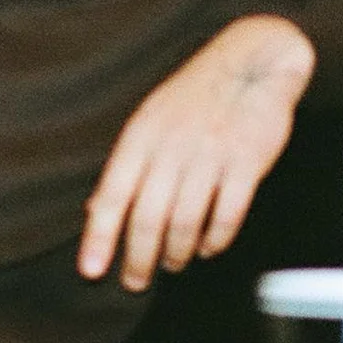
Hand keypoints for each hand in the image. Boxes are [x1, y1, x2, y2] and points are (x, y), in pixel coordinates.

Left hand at [78, 14, 315, 291]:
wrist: (251, 61)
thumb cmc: (194, 93)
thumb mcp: (149, 119)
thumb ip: (126, 164)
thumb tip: (96, 208)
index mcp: (141, 135)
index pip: (113, 194)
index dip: (100, 235)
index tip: (91, 269)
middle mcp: (171, 147)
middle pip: (149, 215)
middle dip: (138, 257)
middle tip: (134, 281)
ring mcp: (210, 155)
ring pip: (187, 220)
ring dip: (176, 251)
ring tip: (171, 264)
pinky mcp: (247, 162)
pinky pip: (228, 213)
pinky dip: (216, 238)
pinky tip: (207, 247)